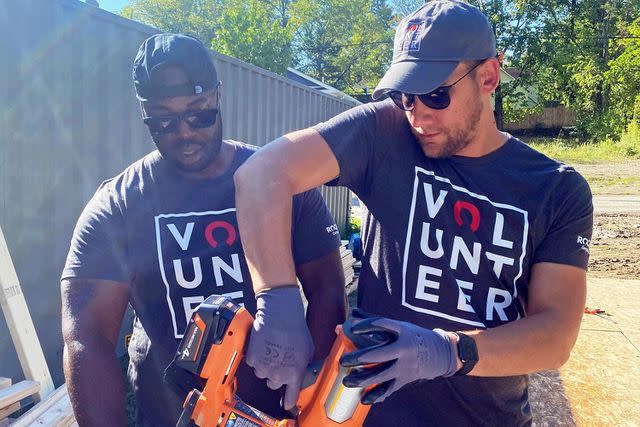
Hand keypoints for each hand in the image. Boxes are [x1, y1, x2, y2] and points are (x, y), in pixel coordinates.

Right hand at [245, 286, 313, 409]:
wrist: (280, 316)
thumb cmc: (296, 329)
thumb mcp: (308, 349)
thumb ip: (304, 364)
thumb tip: (302, 367)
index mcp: (294, 374)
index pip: (290, 397)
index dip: (289, 401)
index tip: (287, 404)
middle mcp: (277, 375)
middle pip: (274, 384)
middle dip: (276, 375)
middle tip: (280, 360)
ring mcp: (263, 368)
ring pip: (262, 373)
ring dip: (266, 365)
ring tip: (272, 349)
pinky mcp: (252, 358)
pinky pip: (253, 362)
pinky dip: (256, 356)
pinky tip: (263, 344)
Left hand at [340, 316, 456, 403]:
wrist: (439, 353)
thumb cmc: (412, 336)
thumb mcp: (399, 326)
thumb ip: (375, 322)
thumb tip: (352, 312)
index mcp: (402, 331)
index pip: (383, 325)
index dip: (367, 326)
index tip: (352, 328)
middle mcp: (404, 348)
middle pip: (379, 354)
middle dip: (359, 358)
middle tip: (343, 361)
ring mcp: (405, 366)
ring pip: (381, 374)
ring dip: (362, 379)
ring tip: (347, 381)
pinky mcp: (404, 379)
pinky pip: (389, 389)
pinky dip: (376, 395)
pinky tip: (363, 399)